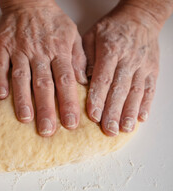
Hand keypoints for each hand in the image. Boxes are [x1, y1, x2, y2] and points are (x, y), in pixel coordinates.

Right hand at [0, 3, 86, 136]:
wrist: (29, 1)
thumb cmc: (52, 21)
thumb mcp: (72, 34)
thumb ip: (78, 58)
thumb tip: (83, 82)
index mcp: (59, 51)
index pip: (66, 81)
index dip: (69, 103)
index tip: (71, 123)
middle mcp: (40, 53)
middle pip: (44, 84)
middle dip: (46, 109)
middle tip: (47, 131)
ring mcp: (19, 50)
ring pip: (22, 77)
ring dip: (23, 99)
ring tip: (25, 119)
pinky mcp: (2, 47)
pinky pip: (1, 65)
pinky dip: (0, 80)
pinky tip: (0, 96)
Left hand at [83, 4, 160, 135]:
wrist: (140, 17)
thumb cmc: (111, 28)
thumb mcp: (90, 36)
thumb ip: (84, 57)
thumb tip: (81, 80)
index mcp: (111, 50)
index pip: (103, 78)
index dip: (98, 98)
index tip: (93, 116)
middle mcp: (128, 59)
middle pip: (120, 89)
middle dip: (114, 112)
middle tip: (108, 130)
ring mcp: (143, 65)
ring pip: (136, 92)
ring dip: (130, 112)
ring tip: (123, 129)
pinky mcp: (153, 70)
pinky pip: (150, 89)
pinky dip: (146, 105)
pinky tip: (141, 118)